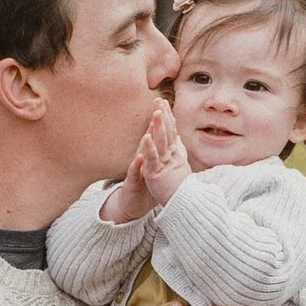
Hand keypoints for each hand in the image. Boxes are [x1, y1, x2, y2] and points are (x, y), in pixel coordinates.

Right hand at [100, 100, 191, 224]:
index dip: (162, 119)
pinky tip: (140, 156)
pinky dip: (137, 163)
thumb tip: (174, 138)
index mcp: (151, 153)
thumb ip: (163, 151)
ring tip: (151, 126)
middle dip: (154, 121)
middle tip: (158, 105)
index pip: (158, 133)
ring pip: (142, 151)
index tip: (166, 102)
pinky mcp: (132, 180)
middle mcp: (143, 157)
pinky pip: (134, 171)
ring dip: (146, 139)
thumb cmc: (146, 184)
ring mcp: (137, 167)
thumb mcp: (157, 166)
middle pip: (150, 136)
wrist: (133, 203)